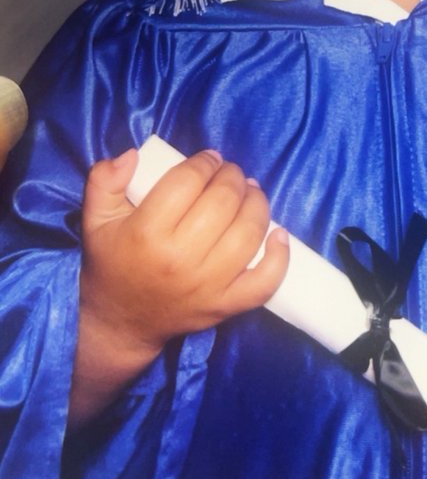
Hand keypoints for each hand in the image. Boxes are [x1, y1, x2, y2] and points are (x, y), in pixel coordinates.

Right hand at [71, 147, 287, 424]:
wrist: (120, 323)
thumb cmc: (112, 263)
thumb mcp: (96, 219)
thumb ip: (104, 181)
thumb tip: (132, 155)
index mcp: (146, 233)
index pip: (188, 182)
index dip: (205, 162)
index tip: (209, 159)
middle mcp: (180, 259)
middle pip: (223, 202)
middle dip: (232, 177)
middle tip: (230, 173)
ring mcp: (207, 286)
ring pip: (248, 234)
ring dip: (257, 204)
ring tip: (251, 192)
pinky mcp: (224, 306)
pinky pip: (264, 282)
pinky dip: (279, 257)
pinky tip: (279, 235)